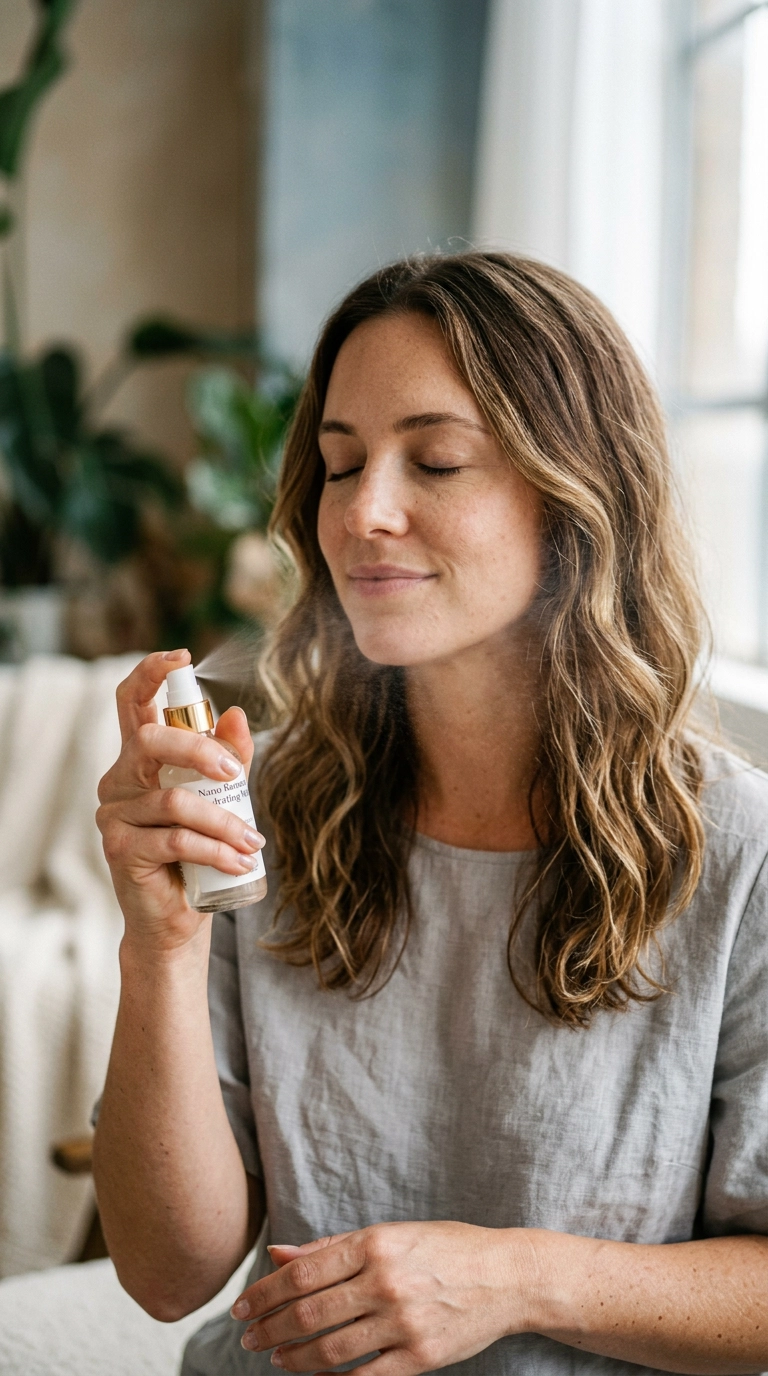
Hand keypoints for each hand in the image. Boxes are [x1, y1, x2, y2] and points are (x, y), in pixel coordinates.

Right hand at [96, 649, 262, 951]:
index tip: (181, 656)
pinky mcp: (120, 849)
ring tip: (253, 843)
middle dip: (200, 752)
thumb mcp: (221, 800)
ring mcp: (114, 815)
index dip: (151, 673)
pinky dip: (215, 849)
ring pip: (175, 801)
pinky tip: (239, 861)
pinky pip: (175, 839)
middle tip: (235, 774)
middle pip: (151, 742)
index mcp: (139, 759)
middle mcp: (118, 780)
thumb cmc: (197, 853)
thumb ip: (228, 758)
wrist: (176, 920)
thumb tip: (237, 713)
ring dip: (224, 821)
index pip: (132, 702)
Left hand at [231, 1222, 537, 1375]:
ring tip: (274, 1357)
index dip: (265, 1293)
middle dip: (270, 1328)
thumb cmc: (445, 1248)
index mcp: (375, 1243)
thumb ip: (333, 1246)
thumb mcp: (390, 1233)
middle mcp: (386, 1282)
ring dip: (294, 1357)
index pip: (303, 1272)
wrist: (507, 1277)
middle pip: (310, 1312)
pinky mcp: (421, 1359)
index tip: (241, 1306)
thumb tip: (279, 1254)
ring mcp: (404, 1323)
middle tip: (246, 1338)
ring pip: (331, 1349)